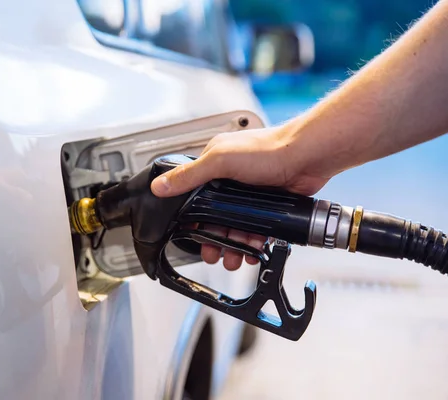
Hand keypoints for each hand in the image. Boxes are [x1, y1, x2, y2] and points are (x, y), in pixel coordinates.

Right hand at [150, 125, 330, 269]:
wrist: (307, 157)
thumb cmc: (268, 150)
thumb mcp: (219, 160)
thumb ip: (188, 175)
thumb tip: (159, 185)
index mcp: (214, 164)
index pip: (195, 197)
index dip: (193, 219)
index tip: (193, 236)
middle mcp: (231, 179)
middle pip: (215, 217)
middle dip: (214, 239)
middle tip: (213, 254)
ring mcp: (250, 193)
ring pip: (236, 226)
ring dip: (234, 246)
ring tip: (234, 259)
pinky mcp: (268, 204)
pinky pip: (256, 229)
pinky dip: (253, 243)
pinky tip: (252, 251)